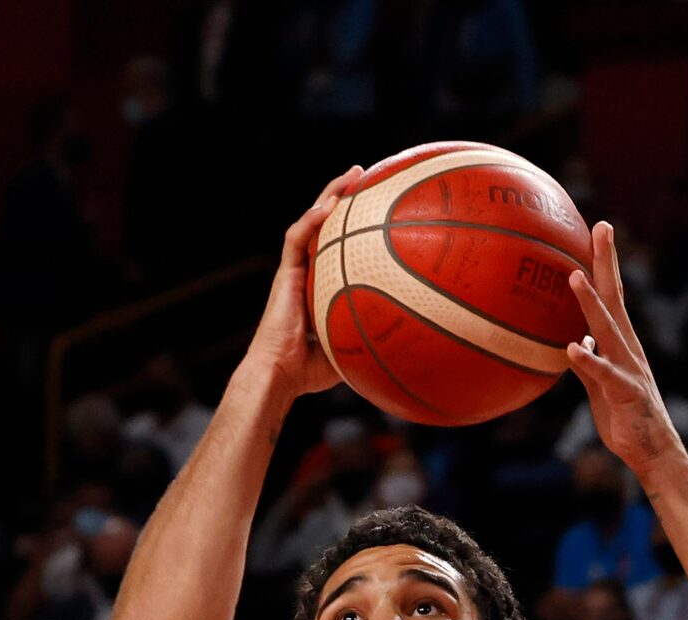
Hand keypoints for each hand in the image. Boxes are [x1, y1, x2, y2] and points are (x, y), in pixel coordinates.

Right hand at [236, 166, 364, 400]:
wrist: (279, 375)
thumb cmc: (310, 371)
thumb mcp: (351, 348)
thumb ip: (371, 336)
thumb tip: (409, 341)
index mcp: (321, 284)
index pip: (338, 245)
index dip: (354, 224)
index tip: (378, 205)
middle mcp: (307, 272)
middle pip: (325, 225)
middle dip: (343, 197)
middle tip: (365, 176)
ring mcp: (294, 271)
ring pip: (310, 222)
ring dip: (329, 196)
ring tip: (352, 175)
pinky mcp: (283, 275)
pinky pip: (296, 239)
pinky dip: (311, 219)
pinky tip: (329, 205)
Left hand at [561, 223, 687, 479]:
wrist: (652, 451)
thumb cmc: (624, 418)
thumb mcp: (599, 385)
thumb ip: (587, 361)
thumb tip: (576, 340)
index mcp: (621, 342)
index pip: (612, 295)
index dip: (605, 263)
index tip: (598, 230)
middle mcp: (628, 347)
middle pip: (615, 297)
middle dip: (607, 262)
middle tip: (601, 227)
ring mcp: (628, 367)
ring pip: (608, 329)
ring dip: (590, 303)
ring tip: (574, 277)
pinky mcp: (625, 393)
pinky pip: (604, 375)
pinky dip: (589, 361)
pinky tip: (571, 349)